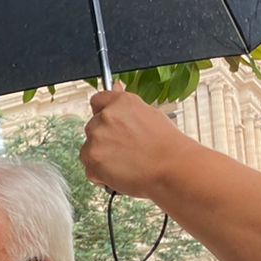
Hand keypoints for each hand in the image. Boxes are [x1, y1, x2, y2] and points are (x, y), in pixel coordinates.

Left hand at [80, 84, 200, 199]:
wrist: (172, 167)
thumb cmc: (166, 144)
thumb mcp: (150, 114)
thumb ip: (126, 104)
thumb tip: (116, 86)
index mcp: (120, 102)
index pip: (98, 101)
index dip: (103, 113)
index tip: (109, 124)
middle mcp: (105, 116)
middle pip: (92, 127)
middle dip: (104, 138)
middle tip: (126, 149)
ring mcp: (96, 138)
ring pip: (88, 149)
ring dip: (100, 157)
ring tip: (125, 163)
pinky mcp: (92, 159)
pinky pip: (89, 168)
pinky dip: (100, 174)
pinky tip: (119, 174)